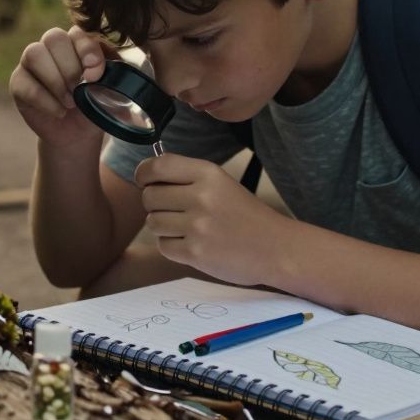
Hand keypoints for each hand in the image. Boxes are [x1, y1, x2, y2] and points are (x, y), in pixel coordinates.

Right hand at [10, 26, 116, 147]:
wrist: (79, 132)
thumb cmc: (97, 104)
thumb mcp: (113, 89)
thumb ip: (114, 74)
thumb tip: (107, 70)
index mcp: (77, 42)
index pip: (78, 32)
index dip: (86, 50)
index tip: (94, 74)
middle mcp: (52, 47)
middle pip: (53, 37)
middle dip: (70, 67)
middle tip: (80, 90)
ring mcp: (31, 63)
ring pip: (34, 54)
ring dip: (55, 80)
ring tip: (70, 102)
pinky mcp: (18, 83)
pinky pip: (24, 83)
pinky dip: (45, 100)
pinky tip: (59, 112)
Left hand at [135, 153, 292, 286]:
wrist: (276, 248)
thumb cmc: (245, 214)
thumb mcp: (220, 183)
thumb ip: (187, 177)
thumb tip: (146, 176)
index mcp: (208, 174)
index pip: (158, 166)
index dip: (143, 174)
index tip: (144, 181)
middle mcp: (201, 197)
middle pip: (149, 197)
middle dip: (154, 204)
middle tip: (171, 210)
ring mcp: (197, 227)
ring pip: (153, 222)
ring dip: (162, 226)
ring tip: (185, 228)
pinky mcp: (195, 253)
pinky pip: (163, 246)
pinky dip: (171, 246)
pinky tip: (191, 244)